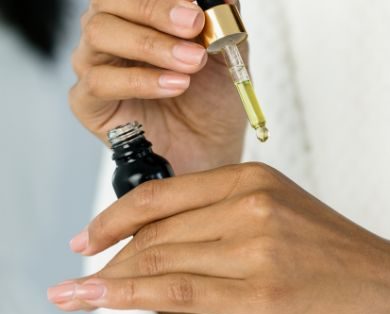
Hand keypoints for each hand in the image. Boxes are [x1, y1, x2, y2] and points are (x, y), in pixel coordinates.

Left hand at [49, 163, 389, 313]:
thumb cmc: (348, 263)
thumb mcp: (289, 220)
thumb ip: (235, 221)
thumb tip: (173, 244)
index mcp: (257, 179)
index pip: (164, 195)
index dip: (115, 217)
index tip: (86, 238)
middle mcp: (253, 204)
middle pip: (156, 230)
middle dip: (110, 257)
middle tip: (80, 278)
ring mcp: (257, 248)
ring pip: (159, 260)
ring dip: (107, 279)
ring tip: (73, 295)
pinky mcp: (262, 294)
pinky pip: (175, 289)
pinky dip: (122, 295)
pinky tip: (89, 299)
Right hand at [70, 0, 245, 172]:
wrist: (211, 146)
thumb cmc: (211, 97)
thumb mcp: (226, 52)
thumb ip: (222, 19)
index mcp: (135, 14)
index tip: (196, 7)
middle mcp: (108, 32)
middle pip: (109, 3)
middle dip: (155, 11)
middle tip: (194, 25)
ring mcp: (93, 65)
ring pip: (100, 34)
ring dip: (151, 45)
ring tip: (191, 62)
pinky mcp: (87, 102)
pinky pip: (100, 82)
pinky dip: (141, 81)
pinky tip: (175, 85)